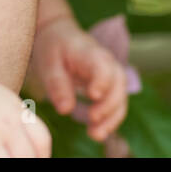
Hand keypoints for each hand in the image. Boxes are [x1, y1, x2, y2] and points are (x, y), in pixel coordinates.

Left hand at [28, 17, 128, 142]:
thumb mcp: (49, 63)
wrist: (61, 36)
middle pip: (119, 83)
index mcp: (90, 53)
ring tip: (95, 135)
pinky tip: (96, 132)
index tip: (93, 95)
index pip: (103, 66)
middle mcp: (107, 63)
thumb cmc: (54, 48)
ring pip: (121, 96)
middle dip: (109, 105)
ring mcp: (112, 74)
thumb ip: (57, 85)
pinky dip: (110, 119)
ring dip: (112, 117)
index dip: (102, 81)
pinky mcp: (111, 86)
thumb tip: (65, 110)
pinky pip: (117, 103)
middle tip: (92, 119)